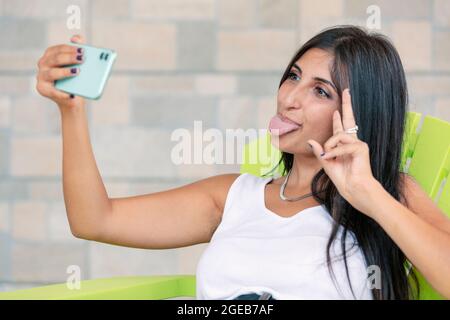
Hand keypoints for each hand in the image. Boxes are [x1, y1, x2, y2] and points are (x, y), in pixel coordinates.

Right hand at [36, 34, 85, 109]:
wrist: (72, 96)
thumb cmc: (74, 78)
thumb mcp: (77, 64)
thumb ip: (77, 50)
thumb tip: (77, 39)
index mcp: (50, 55)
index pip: (59, 49)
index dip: (71, 49)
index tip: (83, 50)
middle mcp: (43, 64)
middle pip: (55, 59)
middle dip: (69, 58)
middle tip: (82, 59)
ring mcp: (41, 76)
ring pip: (52, 73)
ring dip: (64, 72)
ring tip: (77, 72)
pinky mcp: (43, 89)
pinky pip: (53, 91)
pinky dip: (62, 93)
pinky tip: (72, 94)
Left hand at [308, 89, 379, 213]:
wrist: (354, 189)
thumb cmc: (343, 179)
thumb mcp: (327, 163)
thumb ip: (320, 151)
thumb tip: (310, 141)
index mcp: (344, 145)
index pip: (341, 127)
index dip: (339, 116)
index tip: (336, 108)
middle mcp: (352, 141)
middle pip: (349, 119)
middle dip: (347, 104)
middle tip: (346, 90)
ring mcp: (358, 144)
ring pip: (338, 135)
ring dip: (329, 146)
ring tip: (328, 156)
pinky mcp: (361, 147)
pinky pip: (342, 145)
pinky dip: (334, 152)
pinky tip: (331, 158)